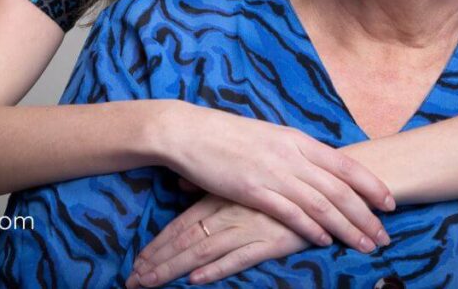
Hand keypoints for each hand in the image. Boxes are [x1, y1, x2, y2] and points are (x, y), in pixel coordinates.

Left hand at [124, 194, 310, 286]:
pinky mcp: (271, 240)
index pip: (181, 224)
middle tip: (133, 280)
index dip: (158, 244)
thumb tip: (180, 184)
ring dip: (174, 268)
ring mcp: (249, 226)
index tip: (137, 261)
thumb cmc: (279, 181)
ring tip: (151, 283)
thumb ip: (208, 185)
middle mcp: (229, 212)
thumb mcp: (239, 178)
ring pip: (203, 250)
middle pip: (185, 240)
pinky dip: (217, 269)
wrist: (325, 181)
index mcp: (220, 197)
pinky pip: (239, 257)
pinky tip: (196, 279)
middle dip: (157, 261)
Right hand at [158, 102, 393, 250]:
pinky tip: (324, 241)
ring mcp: (274, 172)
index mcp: (297, 139)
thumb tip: (316, 167)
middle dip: (367, 215)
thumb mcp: (269, 137)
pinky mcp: (253, 189)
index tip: (390, 203)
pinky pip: (290, 212)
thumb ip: (294, 152)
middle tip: (385, 235)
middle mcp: (292, 154)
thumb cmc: (227, 135)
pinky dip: (310, 228)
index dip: (371, 185)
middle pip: (340, 189)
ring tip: (365, 245)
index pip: (345, 164)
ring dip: (347, 227)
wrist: (190, 132)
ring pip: (321, 204)